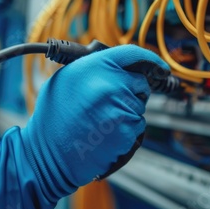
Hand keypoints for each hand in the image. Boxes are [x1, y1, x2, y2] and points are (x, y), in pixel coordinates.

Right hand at [21, 45, 168, 200]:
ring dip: (127, 111)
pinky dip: (126, 128)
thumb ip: (95, 67)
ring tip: (100, 120)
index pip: (133, 54)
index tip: (159, 67)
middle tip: (109, 102)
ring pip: (139, 106)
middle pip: (140, 82)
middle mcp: (112, 84)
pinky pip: (137, 125)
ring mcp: (122, 109)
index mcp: (96, 66)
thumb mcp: (67, 78)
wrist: (50, 154)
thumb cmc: (55, 118)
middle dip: (131, 90)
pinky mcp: (127, 131)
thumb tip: (118, 66)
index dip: (150, 59)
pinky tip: (105, 132)